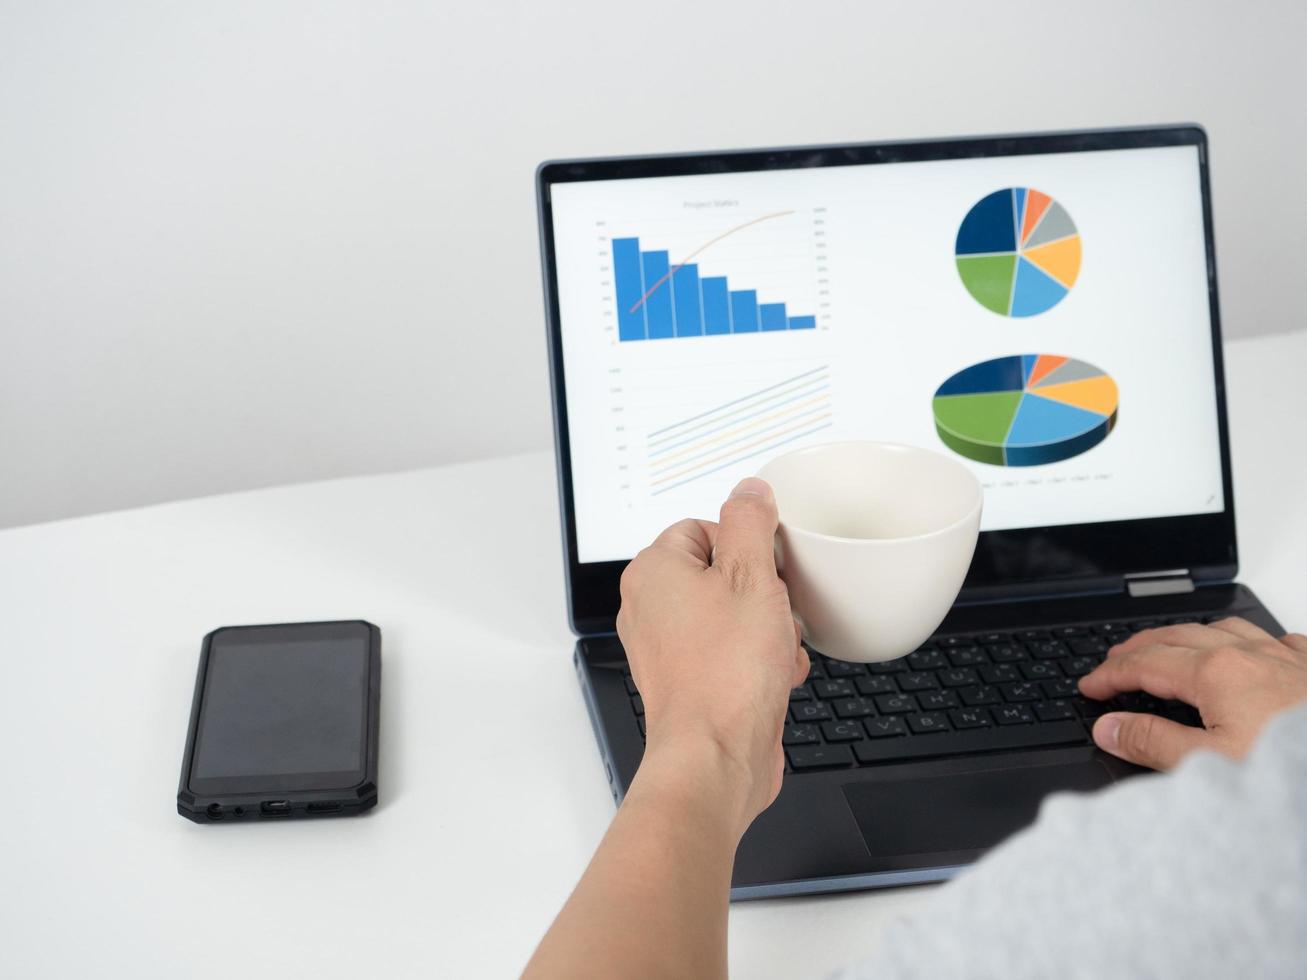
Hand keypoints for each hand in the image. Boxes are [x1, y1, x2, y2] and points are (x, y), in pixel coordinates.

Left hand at [616, 477, 807, 833]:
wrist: (716, 757)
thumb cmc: (725, 674)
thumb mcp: (751, 576)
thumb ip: (750, 522)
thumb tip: (749, 490)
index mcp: (653, 572)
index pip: (704, 527)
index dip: (745, 546)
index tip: (768, 567)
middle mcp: (651, 608)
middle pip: (722, 573)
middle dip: (763, 593)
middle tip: (775, 611)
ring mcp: (667, 649)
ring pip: (733, 615)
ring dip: (768, 629)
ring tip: (777, 649)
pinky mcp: (689, 683)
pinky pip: (732, 653)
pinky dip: (760, 661)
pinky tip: (777, 676)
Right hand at [1078, 617, 1306, 769]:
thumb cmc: (1295, 773)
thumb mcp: (1212, 767)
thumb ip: (1153, 744)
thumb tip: (1109, 727)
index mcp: (1215, 673)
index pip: (1143, 665)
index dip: (1108, 675)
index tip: (1088, 687)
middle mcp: (1249, 654)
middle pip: (1175, 636)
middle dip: (1137, 647)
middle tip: (1112, 663)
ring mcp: (1286, 657)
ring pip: (1223, 628)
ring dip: (1186, 635)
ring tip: (1169, 647)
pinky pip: (1276, 639)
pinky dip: (1248, 641)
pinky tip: (1252, 651)